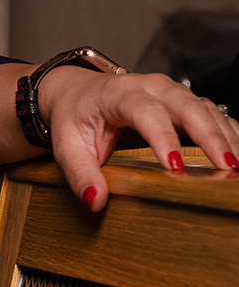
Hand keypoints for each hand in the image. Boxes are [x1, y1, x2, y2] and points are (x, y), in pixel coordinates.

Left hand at [40, 66, 238, 209]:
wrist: (77, 93)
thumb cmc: (74, 117)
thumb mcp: (66, 144)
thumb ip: (79, 172)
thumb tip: (95, 200)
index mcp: (118, 92)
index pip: (145, 111)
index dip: (162, 137)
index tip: (174, 166)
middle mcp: (149, 86)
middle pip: (186, 106)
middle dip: (210, 136)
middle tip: (228, 168)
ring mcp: (171, 92)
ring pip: (206, 109)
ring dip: (226, 137)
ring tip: (237, 168)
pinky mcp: (184, 102)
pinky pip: (213, 114)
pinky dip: (229, 133)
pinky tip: (237, 157)